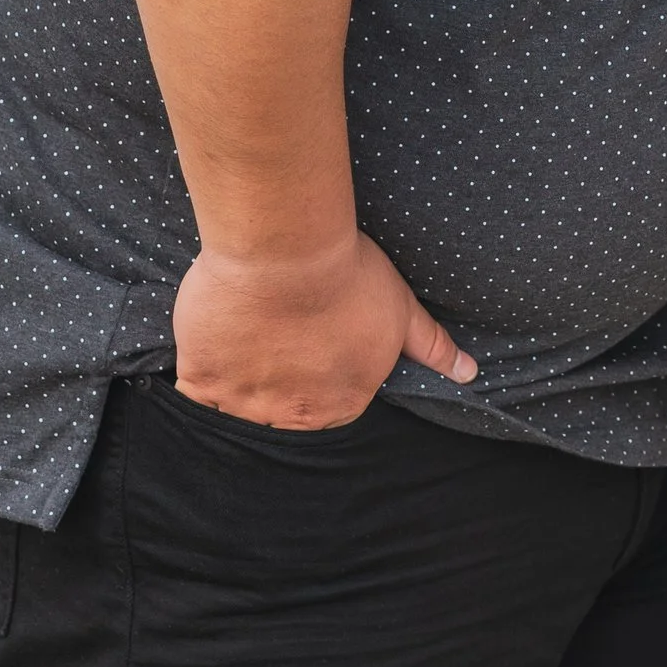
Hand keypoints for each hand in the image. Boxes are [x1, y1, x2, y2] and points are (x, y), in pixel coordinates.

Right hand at [170, 227, 473, 427]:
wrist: (285, 251)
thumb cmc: (348, 275)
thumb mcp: (402, 311)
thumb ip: (432, 348)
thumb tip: (469, 373)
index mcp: (342, 405)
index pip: (332, 404)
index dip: (322, 369)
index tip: (312, 337)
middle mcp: (293, 415)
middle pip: (284, 409)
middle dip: (282, 377)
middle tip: (279, 330)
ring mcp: (245, 403)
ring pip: (240, 403)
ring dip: (244, 375)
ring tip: (249, 329)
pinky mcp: (203, 381)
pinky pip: (197, 391)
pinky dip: (203, 370)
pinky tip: (215, 339)